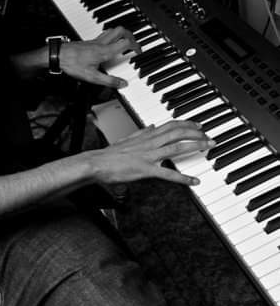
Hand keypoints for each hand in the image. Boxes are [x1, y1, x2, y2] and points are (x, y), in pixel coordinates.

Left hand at [59, 26, 139, 87]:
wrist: (58, 55)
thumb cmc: (72, 64)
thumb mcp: (92, 77)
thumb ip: (109, 81)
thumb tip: (123, 84)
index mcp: (105, 51)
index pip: (126, 43)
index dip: (136, 46)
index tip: (139, 51)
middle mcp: (101, 43)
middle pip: (121, 30)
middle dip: (131, 35)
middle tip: (134, 43)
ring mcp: (95, 41)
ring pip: (112, 30)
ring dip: (121, 33)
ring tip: (125, 41)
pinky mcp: (89, 41)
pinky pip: (104, 34)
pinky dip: (111, 36)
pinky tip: (109, 45)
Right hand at [89, 120, 214, 186]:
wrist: (96, 163)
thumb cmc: (109, 154)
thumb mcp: (126, 139)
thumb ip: (140, 133)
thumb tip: (150, 126)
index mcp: (145, 136)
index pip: (170, 125)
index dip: (186, 124)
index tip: (197, 126)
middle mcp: (149, 143)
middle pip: (177, 133)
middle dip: (196, 133)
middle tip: (209, 136)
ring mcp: (149, 156)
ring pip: (176, 148)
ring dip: (195, 146)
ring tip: (208, 148)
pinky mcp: (146, 170)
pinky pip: (168, 174)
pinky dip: (183, 177)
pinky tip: (194, 181)